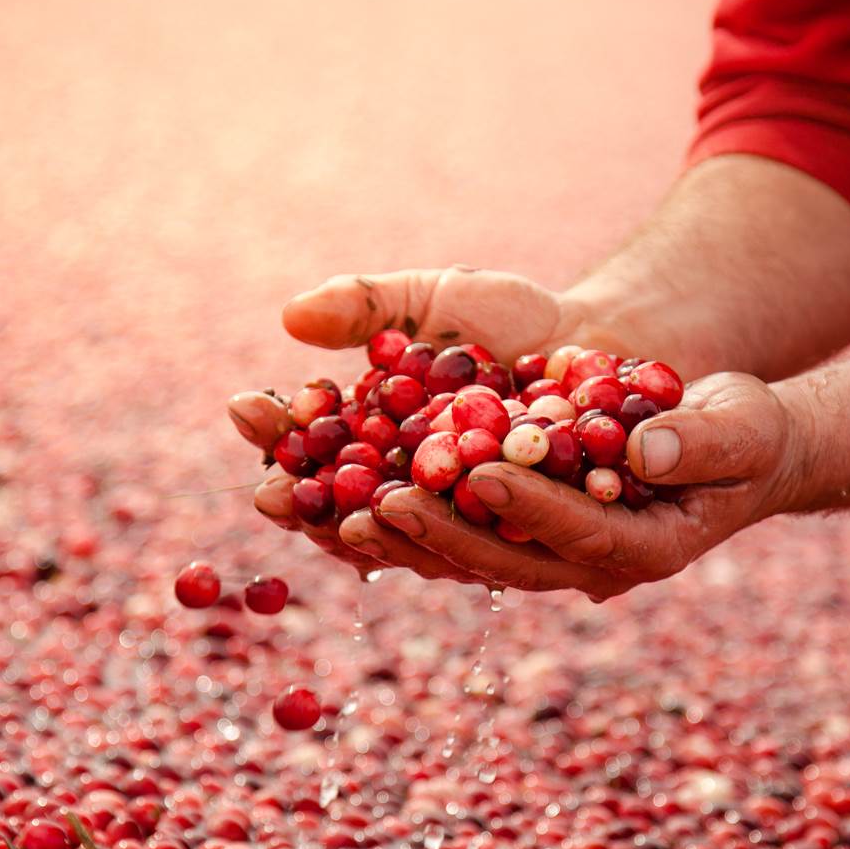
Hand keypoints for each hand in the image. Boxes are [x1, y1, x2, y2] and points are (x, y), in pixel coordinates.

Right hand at [227, 264, 637, 578]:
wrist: (604, 336)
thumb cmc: (507, 321)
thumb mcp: (433, 301)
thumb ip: (366, 306)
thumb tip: (292, 317)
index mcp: (375, 448)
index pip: (310, 453)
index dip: (276, 436)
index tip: (245, 408)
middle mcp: (413, 500)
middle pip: (344, 515)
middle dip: (306, 503)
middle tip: (271, 488)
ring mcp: (469, 527)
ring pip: (413, 545)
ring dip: (376, 534)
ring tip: (346, 514)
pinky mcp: (532, 543)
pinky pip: (493, 547)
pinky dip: (464, 534)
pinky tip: (440, 516)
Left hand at [341, 373, 809, 597]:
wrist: (734, 444)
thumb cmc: (749, 435)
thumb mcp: (742, 430)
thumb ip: (699, 442)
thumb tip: (648, 445)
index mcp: (644, 549)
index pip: (579, 533)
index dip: (529, 508)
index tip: (479, 475)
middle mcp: (586, 561)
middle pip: (505, 558)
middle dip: (442, 533)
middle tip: (381, 505)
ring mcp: (548, 546)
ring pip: (466, 550)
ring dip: (404, 535)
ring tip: (340, 514)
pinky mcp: (520, 521)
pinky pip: (454, 522)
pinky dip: (403, 508)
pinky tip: (346, 491)